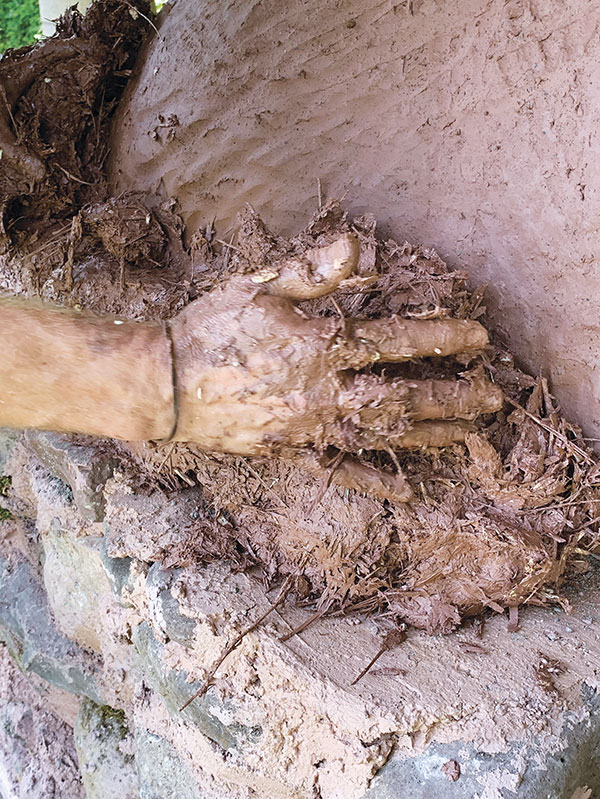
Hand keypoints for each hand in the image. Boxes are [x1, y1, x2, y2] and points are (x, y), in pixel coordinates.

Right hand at [169, 234, 502, 501]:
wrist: (164, 385)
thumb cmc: (211, 329)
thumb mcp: (259, 287)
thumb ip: (313, 272)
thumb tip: (359, 250)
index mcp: (323, 347)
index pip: (398, 341)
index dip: (443, 337)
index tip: (479, 338)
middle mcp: (326, 392)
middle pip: (404, 396)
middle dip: (453, 397)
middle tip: (492, 401)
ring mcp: (311, 428)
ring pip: (383, 435)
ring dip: (430, 436)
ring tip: (467, 437)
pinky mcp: (290, 453)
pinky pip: (340, 471)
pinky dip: (374, 480)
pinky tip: (405, 491)